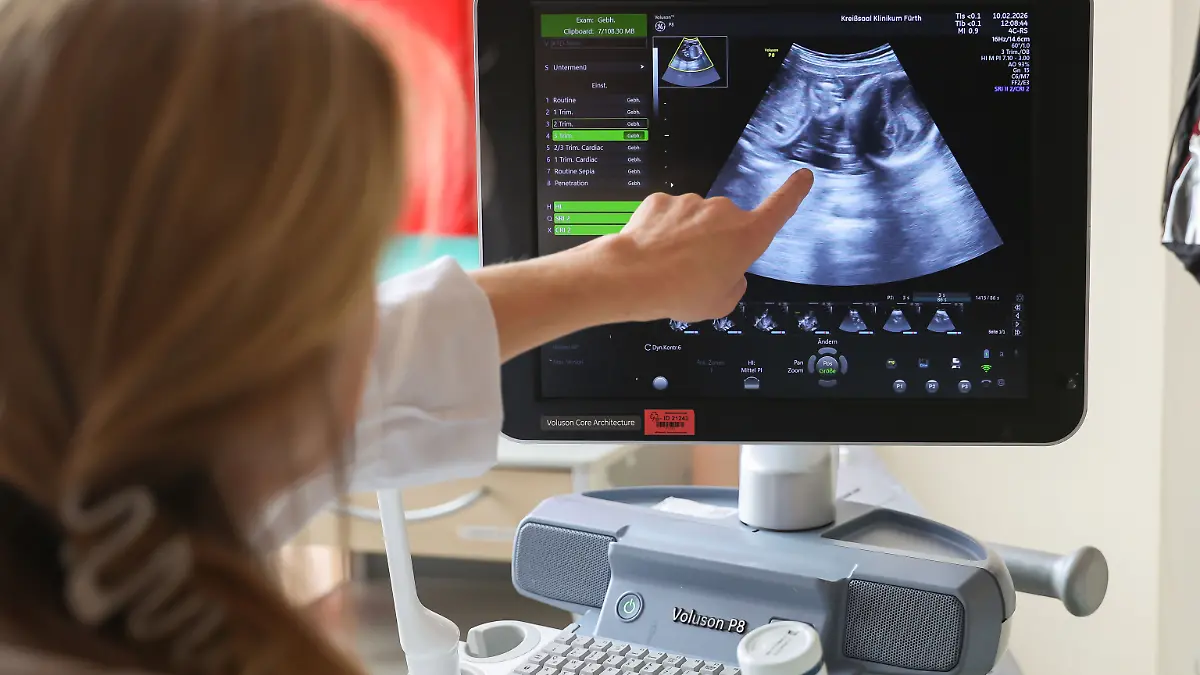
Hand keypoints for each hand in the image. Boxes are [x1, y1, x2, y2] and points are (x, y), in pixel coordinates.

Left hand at [468, 169, 812, 360]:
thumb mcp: (722, 302)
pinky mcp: (662, 200)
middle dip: (716, 243)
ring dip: (687, 238)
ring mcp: (692, 203)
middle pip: (727, 225)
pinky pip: (669, 215)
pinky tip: (654, 251)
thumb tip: (729, 272)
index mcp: (747, 236)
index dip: (794, 191)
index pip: (780, 207)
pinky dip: (663, 231)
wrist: (633, 277)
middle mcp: (723, 213)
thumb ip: (735, 283)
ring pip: (696, 220)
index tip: (802, 176)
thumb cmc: (679, 291)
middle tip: (697, 271)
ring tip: (671, 266)